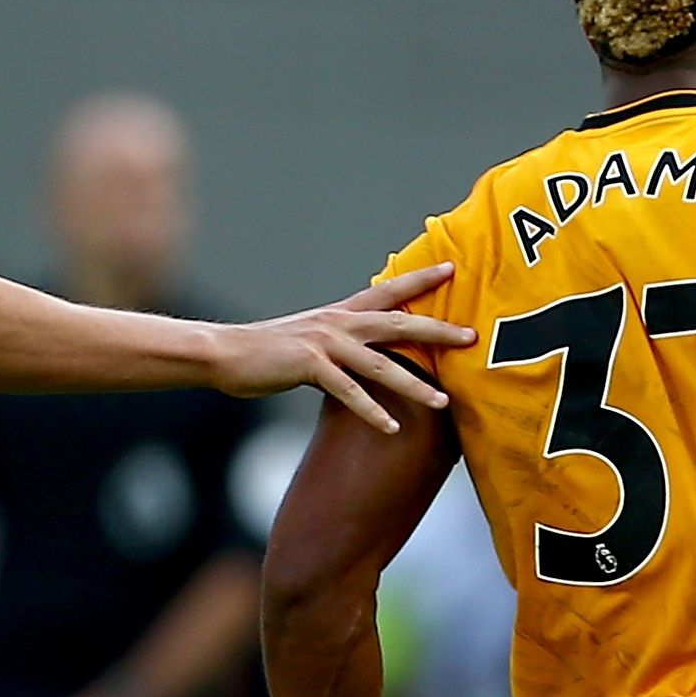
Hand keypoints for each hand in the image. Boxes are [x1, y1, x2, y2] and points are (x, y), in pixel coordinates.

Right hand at [222, 266, 470, 430]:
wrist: (224, 353)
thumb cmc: (267, 352)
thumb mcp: (310, 342)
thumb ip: (341, 347)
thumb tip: (363, 360)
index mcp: (340, 314)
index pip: (388, 292)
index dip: (420, 280)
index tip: (452, 268)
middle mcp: (338, 323)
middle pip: (397, 323)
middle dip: (437, 330)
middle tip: (471, 336)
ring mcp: (325, 344)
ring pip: (380, 365)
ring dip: (414, 385)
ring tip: (444, 402)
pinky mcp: (309, 367)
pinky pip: (348, 392)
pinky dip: (370, 411)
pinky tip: (390, 428)